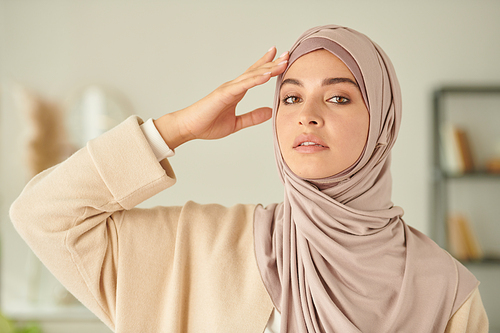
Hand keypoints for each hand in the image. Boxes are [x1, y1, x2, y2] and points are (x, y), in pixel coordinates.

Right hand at [154, 47, 288, 148]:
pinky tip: (266, 75)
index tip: (280, 59)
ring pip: (252, 75)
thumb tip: (269, 112)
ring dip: (268, 68)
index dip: (267, 66)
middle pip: (256, 71)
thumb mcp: (236, 123)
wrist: (189, 128)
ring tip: (282, 62)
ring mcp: (228, 88)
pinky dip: (255, 79)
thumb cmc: (207, 124)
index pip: (254, 75)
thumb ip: (252, 117)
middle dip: (272, 62)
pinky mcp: (224, 94)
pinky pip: (243, 85)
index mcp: (236, 92)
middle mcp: (233, 86)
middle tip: (287, 55)